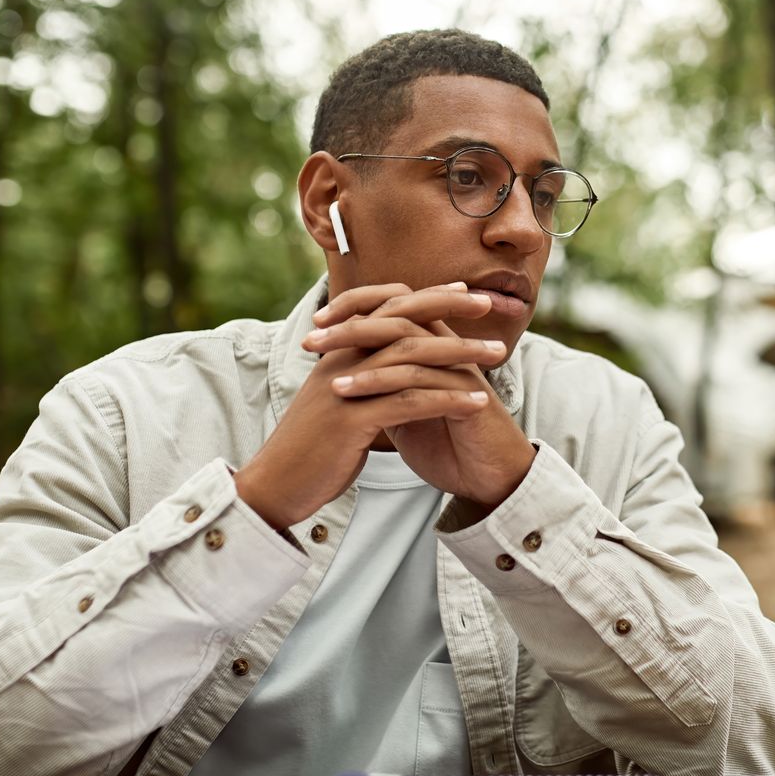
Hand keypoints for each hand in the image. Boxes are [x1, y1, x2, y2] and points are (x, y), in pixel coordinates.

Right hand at [233, 285, 507, 531]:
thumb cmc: (312, 446)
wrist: (276, 484)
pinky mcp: (352, 421)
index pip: (384, 307)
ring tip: (498, 355)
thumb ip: (360, 376)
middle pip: (401, 321)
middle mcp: (340, 361)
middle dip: (448, 308)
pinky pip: (409, 403)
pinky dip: (448, 399)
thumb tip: (391, 362)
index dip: (424, 295)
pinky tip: (478, 402)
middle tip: (489, 304)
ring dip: (460, 355)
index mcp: (338, 352)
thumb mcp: (336, 400)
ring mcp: (345, 389)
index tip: (461, 290)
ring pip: (411, 359)